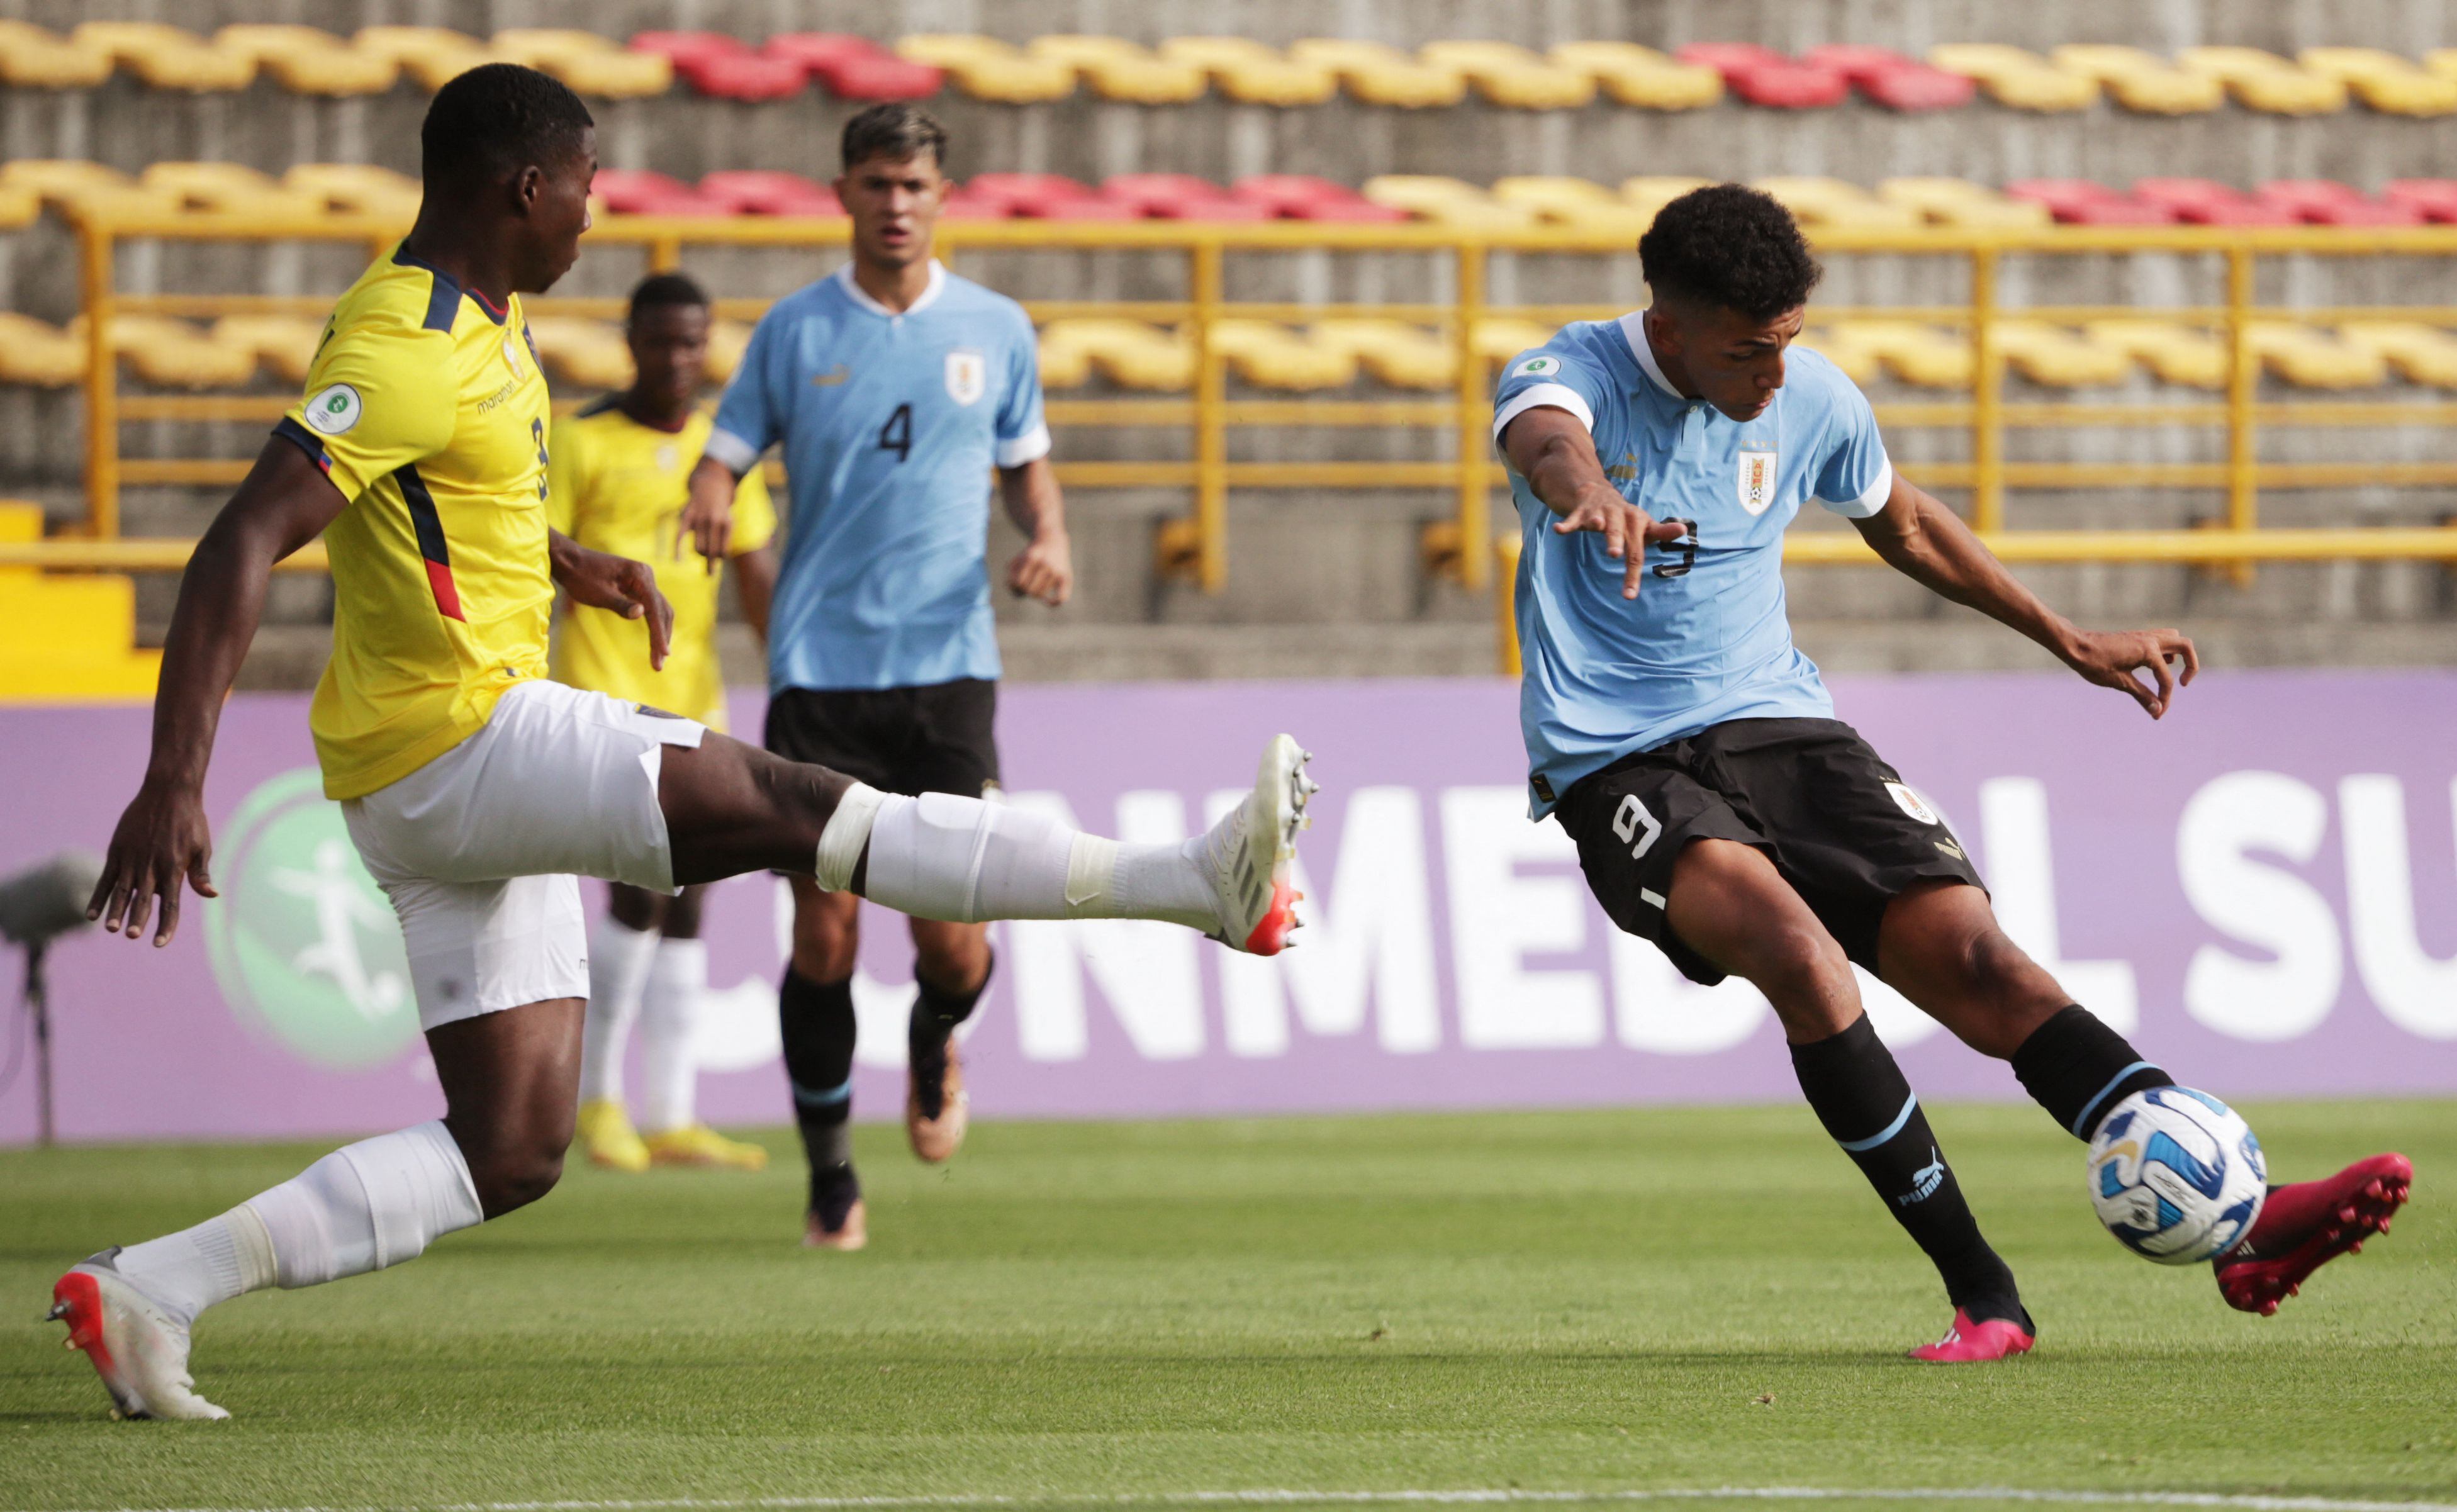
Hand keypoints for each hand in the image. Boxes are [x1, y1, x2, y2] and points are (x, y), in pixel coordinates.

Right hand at [89, 779, 216, 946]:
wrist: (169, 792)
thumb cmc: (190, 821)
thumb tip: (212, 895)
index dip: (167, 925)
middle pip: (145, 899)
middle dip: (139, 919)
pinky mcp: (117, 851)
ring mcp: (132, 859)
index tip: (160, 943)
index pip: (171, 904)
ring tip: (111, 928)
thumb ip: (200, 873)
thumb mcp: (201, 846)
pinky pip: (106, 878)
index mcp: (174, 868)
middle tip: (133, 936)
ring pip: (122, 891)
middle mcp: (152, 866)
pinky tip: (91, 914)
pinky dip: (98, 896)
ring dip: (116, 910)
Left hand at [558, 543, 672, 669]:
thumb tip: (641, 614)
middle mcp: (646, 575)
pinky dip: (653, 625)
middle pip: (662, 610)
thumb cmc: (580, 576)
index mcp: (639, 574)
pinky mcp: (637, 587)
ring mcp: (643, 581)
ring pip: (659, 610)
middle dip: (661, 637)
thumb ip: (620, 604)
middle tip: (659, 664)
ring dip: (660, 633)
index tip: (663, 653)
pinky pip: (651, 608)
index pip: (655, 607)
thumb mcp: (598, 594)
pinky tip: (653, 641)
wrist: (569, 561)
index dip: (659, 632)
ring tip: (658, 659)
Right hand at [678, 457, 734, 574]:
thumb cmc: (721, 509)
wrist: (711, 484)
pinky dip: (677, 549)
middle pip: (710, 552)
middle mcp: (714, 521)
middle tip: (709, 566)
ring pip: (698, 548)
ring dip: (699, 554)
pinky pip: (680, 535)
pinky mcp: (687, 516)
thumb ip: (723, 540)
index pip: (722, 552)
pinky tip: (677, 561)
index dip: (719, 558)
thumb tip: (715, 561)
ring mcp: (700, 518)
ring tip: (701, 552)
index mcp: (727, 524)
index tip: (717, 557)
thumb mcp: (729, 522)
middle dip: (709, 562)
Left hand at [1007, 529, 1072, 606]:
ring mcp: (1056, 571)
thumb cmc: (1031, 555)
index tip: (1017, 582)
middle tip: (1027, 585)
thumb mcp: (1017, 560)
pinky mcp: (1066, 577)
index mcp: (1031, 557)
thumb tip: (1017, 594)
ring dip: (1035, 594)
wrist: (1052, 541)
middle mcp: (1045, 564)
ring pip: (1041, 595)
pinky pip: (1061, 597)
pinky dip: (1054, 603)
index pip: (1018, 582)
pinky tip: (1048, 601)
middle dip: (1025, 591)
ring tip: (1035, 586)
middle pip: (1029, 590)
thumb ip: (1010, 577)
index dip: (1015, 586)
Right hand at [1552, 488, 1689, 599]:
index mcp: (1637, 521)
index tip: (1628, 594)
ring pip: (1600, 520)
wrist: (1597, 492)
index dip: (1634, 573)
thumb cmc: (1625, 517)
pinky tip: (1558, 530)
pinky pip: (1574, 519)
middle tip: (1615, 555)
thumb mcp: (1644, 525)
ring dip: (1598, 523)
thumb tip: (1684, 530)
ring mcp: (1600, 512)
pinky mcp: (1582, 511)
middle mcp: (1620, 515)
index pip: (1638, 551)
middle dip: (1617, 543)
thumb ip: (1662, 531)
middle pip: (1620, 534)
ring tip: (1596, 526)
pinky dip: (1567, 525)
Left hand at [2064, 628, 2198, 718]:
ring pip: (2174, 638)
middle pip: (2185, 646)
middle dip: (2191, 665)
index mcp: (2148, 651)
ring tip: (2167, 675)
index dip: (2165, 698)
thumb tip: (2158, 710)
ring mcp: (2143, 636)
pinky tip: (2153, 667)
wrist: (2075, 646)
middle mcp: (2150, 639)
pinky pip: (2160, 640)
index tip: (2158, 714)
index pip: (2166, 678)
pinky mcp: (2136, 637)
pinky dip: (2164, 652)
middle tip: (2183, 684)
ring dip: (2179, 655)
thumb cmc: (2094, 663)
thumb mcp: (2120, 682)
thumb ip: (2142, 695)